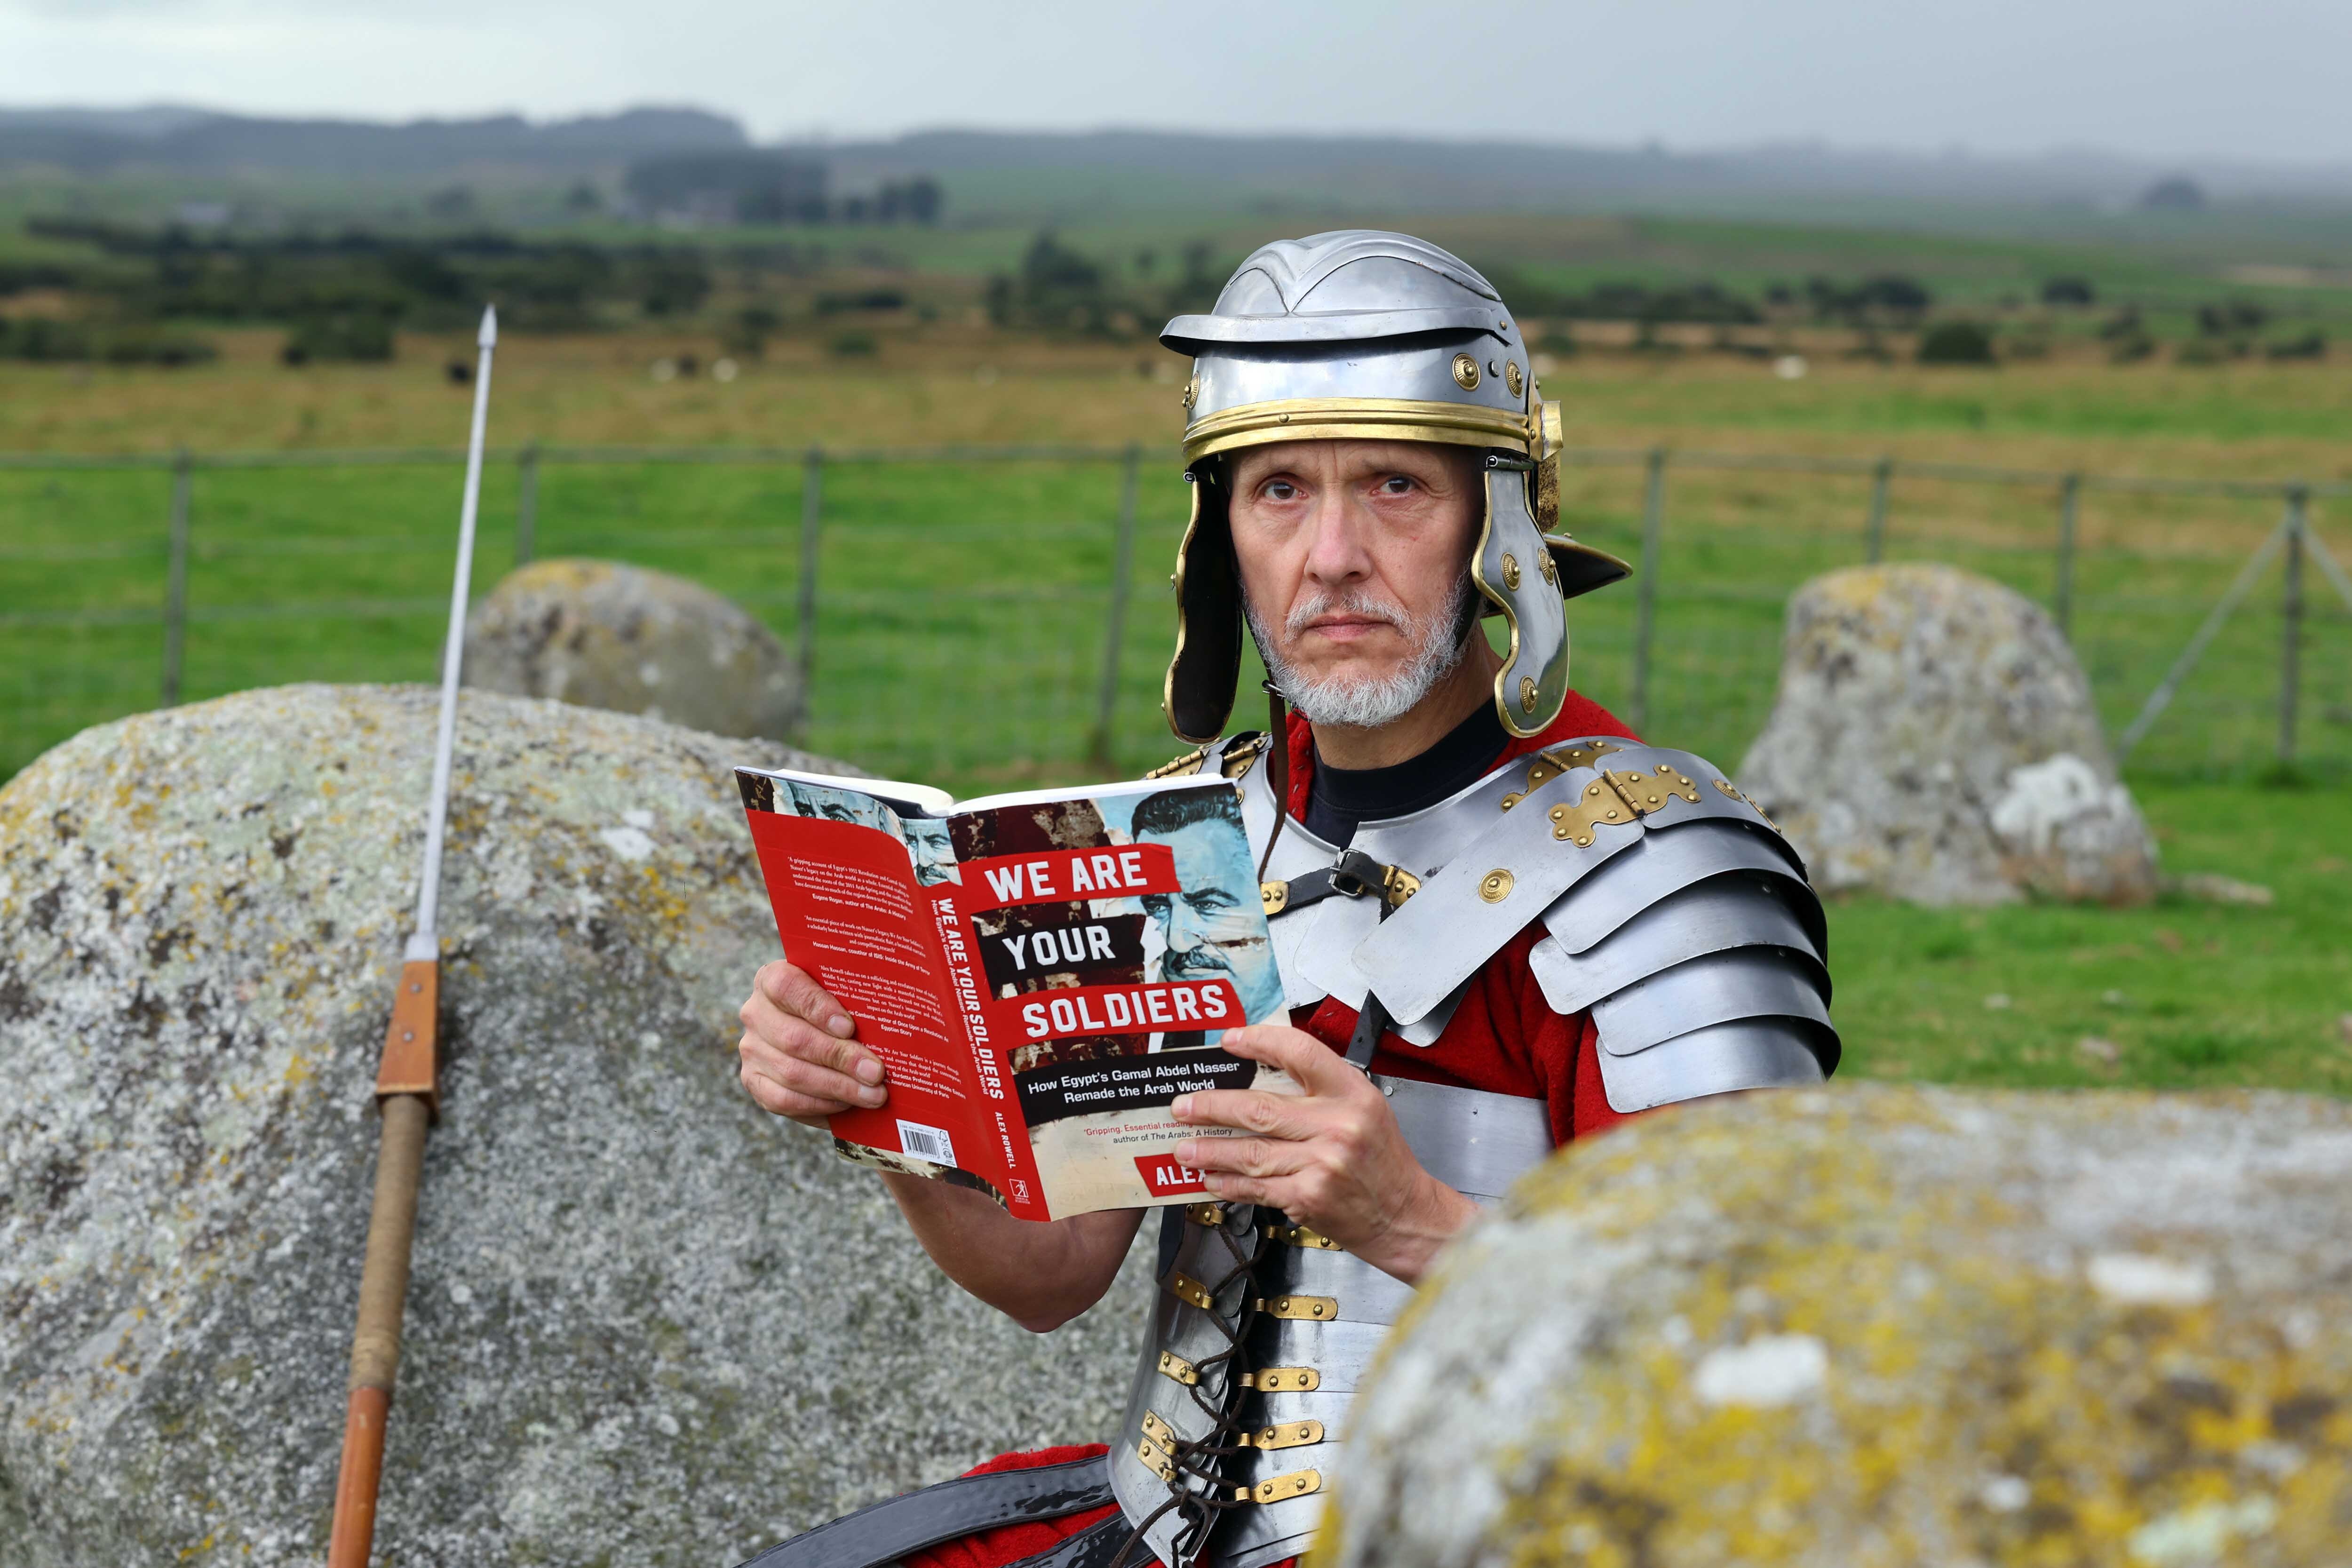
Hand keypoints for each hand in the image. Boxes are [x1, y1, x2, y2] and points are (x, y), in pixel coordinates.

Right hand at [737, 959, 886, 1129]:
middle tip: (876, 1071)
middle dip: (841, 1057)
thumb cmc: (841, 1008)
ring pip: (792, 1072)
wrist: (819, 1037)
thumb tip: (897, 1014)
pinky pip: (784, 1099)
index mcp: (772, 978)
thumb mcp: (845, 993)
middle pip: (794, 1037)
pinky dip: (819, 1104)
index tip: (849, 1027)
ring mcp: (751, 1049)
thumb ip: (857, 997)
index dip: (817, 1007)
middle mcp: (756, 1012)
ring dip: (838, 1086)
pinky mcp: (754, 1081)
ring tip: (873, 1094)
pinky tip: (847, 1103)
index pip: (786, 986)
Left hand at [1170, 1024, 1477, 1283]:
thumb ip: (1320, 1088)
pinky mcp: (1309, 1197)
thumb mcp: (1364, 1108)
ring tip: (1184, 1147)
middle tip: (1182, 1105)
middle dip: (1212, 1106)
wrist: (1404, 1215)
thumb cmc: (1381, 1160)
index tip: (1230, 1040)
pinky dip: (1229, 1184)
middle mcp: (1338, 1125)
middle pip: (1259, 1108)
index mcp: (1352, 1093)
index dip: (1260, 1042)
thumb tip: (1260, 1072)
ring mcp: (1322, 1164)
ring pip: (1251, 1152)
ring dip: (1210, 1150)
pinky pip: (1257, 1187)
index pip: (1300, 1053)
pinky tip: (1211, 1178)